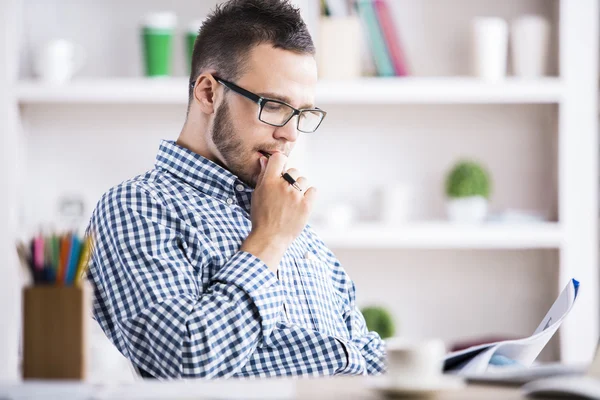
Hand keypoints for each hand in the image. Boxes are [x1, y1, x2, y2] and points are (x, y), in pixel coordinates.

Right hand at [240, 152, 316, 271]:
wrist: (270, 238)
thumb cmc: (261, 216)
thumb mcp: (257, 194)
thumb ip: (262, 175)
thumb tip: (264, 159)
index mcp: (269, 182)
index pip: (279, 158)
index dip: (280, 162)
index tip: (280, 169)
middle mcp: (283, 186)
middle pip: (293, 170)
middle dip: (290, 179)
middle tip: (285, 192)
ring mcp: (296, 195)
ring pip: (303, 180)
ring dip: (299, 188)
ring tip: (292, 200)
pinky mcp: (307, 205)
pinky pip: (313, 190)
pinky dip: (309, 195)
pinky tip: (301, 203)